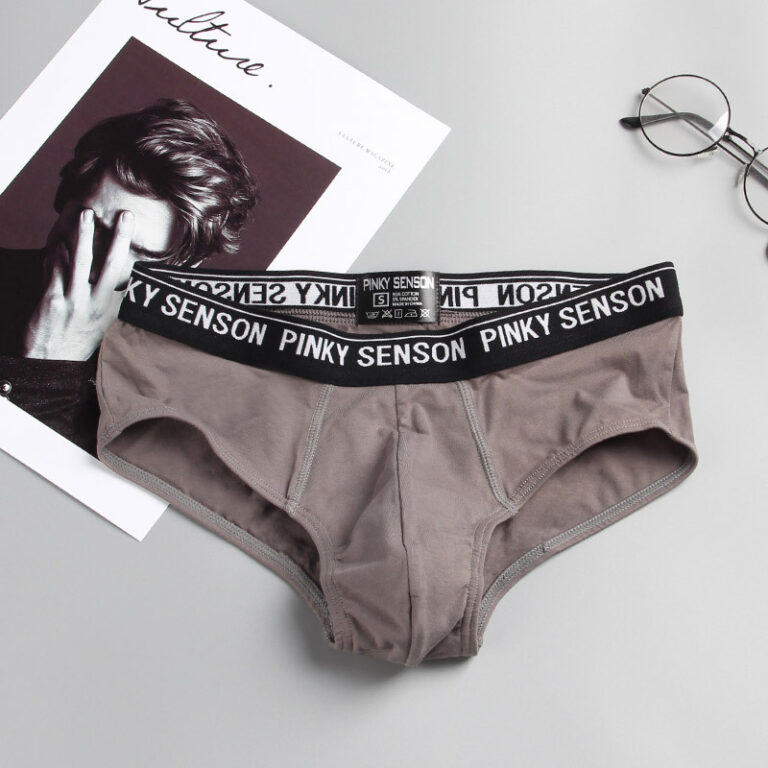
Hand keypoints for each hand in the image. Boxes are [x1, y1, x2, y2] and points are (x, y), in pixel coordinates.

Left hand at [23, 208, 135, 360]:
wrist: (51, 361)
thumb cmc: (77, 339)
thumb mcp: (102, 322)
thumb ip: (111, 298)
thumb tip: (126, 278)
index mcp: (111, 309)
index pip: (128, 279)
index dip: (138, 258)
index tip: (146, 243)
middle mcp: (95, 304)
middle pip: (110, 265)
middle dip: (119, 239)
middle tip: (126, 217)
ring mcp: (74, 303)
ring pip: (80, 263)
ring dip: (83, 236)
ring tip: (86, 214)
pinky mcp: (52, 302)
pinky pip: (53, 271)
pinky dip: (54, 255)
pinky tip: (56, 242)